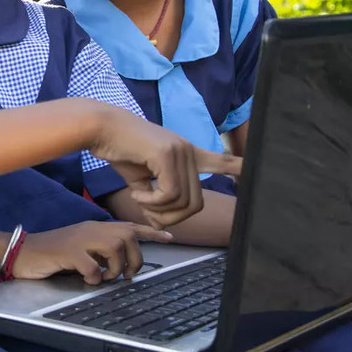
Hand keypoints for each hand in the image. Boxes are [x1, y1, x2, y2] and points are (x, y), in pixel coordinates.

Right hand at [13, 221, 172, 284]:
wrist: (24, 251)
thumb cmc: (54, 252)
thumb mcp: (82, 246)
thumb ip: (101, 250)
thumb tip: (122, 263)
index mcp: (96, 228)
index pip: (129, 226)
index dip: (151, 232)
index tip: (169, 238)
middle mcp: (91, 229)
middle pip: (127, 236)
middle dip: (133, 258)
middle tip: (125, 275)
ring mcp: (79, 240)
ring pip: (114, 247)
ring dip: (115, 268)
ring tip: (105, 278)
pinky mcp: (67, 253)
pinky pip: (91, 265)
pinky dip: (94, 277)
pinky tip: (87, 281)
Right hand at [87, 104, 242, 228]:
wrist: (102, 128)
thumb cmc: (119, 150)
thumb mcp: (140, 179)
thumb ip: (154, 199)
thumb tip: (158, 222)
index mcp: (185, 153)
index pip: (218, 161)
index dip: (234, 168)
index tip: (249, 170)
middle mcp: (188, 151)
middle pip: (195, 203)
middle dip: (172, 218)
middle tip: (150, 215)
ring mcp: (180, 151)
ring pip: (182, 201)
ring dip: (158, 210)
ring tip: (139, 199)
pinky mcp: (167, 154)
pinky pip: (169, 194)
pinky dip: (151, 202)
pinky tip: (137, 193)